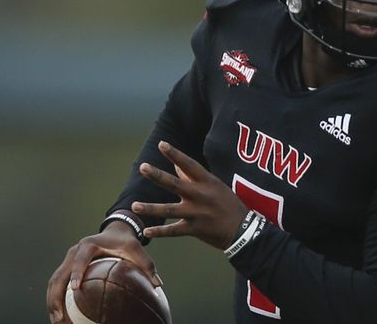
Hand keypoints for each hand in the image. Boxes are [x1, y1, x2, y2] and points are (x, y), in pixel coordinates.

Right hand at [46, 221, 159, 323]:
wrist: (114, 232)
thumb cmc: (126, 243)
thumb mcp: (137, 249)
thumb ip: (147, 265)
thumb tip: (158, 285)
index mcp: (89, 244)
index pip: (80, 259)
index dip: (76, 272)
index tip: (75, 287)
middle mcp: (74, 251)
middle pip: (59, 274)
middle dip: (56, 296)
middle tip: (60, 317)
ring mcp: (67, 259)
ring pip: (53, 281)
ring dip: (51, 301)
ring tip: (57, 321)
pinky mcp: (66, 267)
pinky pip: (56, 284)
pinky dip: (55, 299)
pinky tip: (60, 316)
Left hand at [131, 141, 248, 249]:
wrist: (242, 229)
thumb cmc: (229, 204)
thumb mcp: (215, 186)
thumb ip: (194, 177)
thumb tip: (176, 164)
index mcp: (208, 183)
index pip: (189, 165)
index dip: (176, 154)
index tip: (162, 144)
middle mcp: (201, 196)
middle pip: (175, 184)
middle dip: (158, 176)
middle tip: (143, 167)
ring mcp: (197, 213)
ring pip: (169, 210)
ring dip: (151, 208)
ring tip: (134, 205)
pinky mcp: (195, 229)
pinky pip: (174, 231)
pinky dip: (160, 231)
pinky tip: (146, 230)